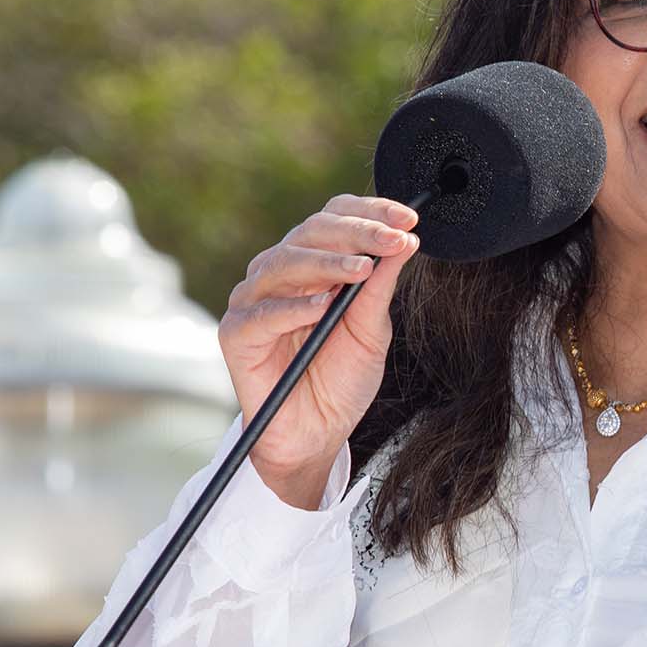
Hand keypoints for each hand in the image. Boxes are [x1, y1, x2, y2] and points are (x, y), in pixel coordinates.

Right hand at [216, 195, 418, 506]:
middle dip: (359, 233)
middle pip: (311, 232)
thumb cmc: (341, 380)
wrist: (317, 434)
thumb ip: (381, 287)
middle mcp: (279, 273)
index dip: (371, 212)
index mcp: (312, 264)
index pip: (334, 218)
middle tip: (395, 241)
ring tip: (363, 270)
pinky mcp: (236, 334)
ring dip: (329, 263)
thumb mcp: (372, 329)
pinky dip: (293, 308)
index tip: (409, 220)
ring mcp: (254, 300)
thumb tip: (406, 241)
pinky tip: (322, 307)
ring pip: (285, 263)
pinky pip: (262, 314)